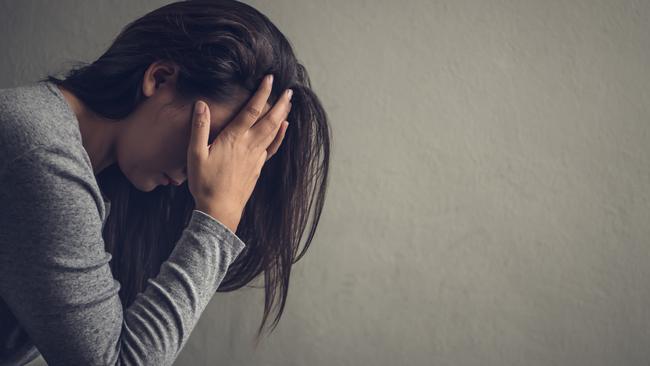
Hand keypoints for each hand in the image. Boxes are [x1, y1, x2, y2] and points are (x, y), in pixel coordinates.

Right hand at [187, 75, 291, 231]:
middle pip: (269, 119)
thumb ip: (199, 128)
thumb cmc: (205, 183)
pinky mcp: (258, 167)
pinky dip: (279, 135)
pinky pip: (272, 147)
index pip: (252, 110)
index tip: (270, 79)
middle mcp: (249, 145)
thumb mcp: (195, 154)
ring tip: (289, 103)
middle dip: (280, 103)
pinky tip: (283, 128)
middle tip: (289, 90)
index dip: (262, 93)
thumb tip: (201, 104)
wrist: (220, 210)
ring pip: (273, 132)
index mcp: (234, 139)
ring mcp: (256, 157)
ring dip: (282, 116)